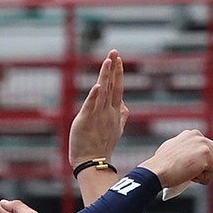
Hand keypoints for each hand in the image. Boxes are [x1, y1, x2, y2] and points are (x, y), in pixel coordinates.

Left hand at [69, 50, 129, 167]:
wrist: (93, 161)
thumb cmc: (103, 146)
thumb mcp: (116, 130)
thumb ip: (122, 116)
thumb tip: (125, 105)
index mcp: (114, 112)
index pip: (118, 88)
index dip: (118, 73)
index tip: (117, 58)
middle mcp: (108, 111)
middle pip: (112, 86)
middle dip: (114, 68)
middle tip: (114, 51)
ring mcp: (98, 115)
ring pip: (104, 92)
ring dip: (106, 76)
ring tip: (108, 61)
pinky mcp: (86, 121)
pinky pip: (91, 106)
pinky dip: (95, 96)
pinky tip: (98, 85)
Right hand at [138, 129, 212, 193]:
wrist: (156, 170)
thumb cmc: (161, 164)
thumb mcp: (174, 148)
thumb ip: (187, 147)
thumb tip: (194, 154)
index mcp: (192, 134)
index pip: (209, 148)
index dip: (201, 162)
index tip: (189, 167)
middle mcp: (199, 137)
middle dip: (206, 167)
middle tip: (189, 172)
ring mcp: (204, 145)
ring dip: (204, 174)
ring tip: (189, 174)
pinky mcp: (206, 155)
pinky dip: (203, 179)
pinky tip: (190, 176)